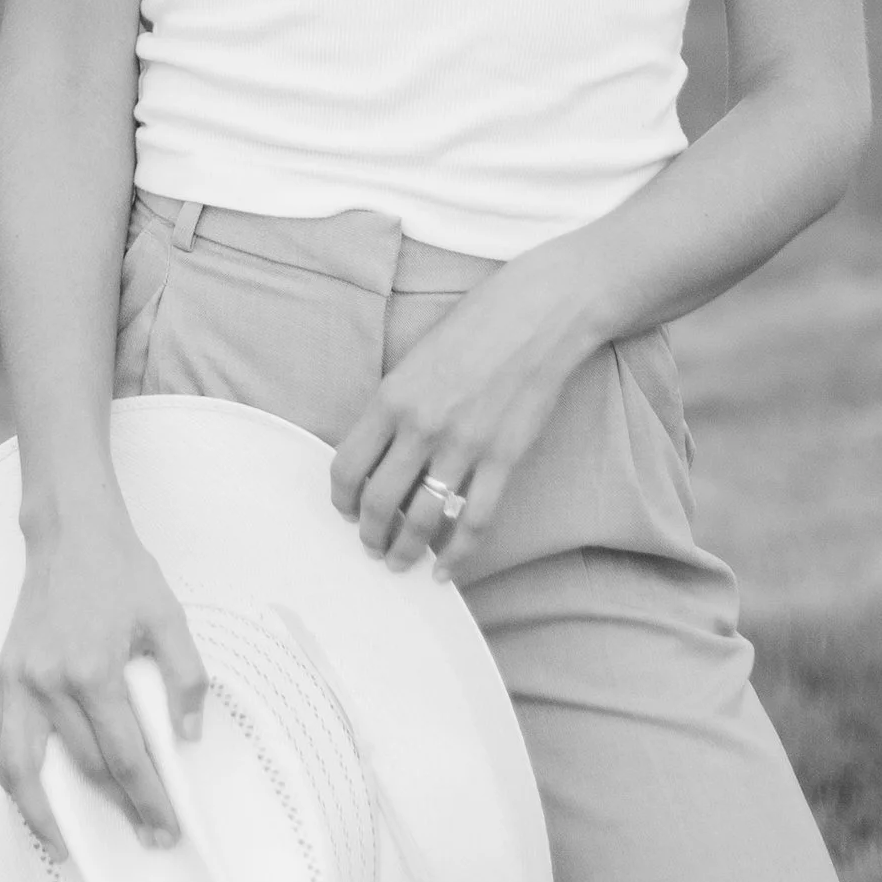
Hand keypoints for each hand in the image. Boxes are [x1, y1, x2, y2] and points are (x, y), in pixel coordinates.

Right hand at [0, 496, 208, 857]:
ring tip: (63, 846)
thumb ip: (186, 677)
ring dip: (42, 814)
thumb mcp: (169, 616)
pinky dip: (5, 777)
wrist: (71, 533)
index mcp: (94, 669)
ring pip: (23, 767)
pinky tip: (23, 799)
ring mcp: (17, 680)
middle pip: (83, 767)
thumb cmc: (122, 573)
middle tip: (142, 837)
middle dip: (116, 808)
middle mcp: (48, 681)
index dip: (149, 798)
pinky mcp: (1, 675)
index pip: (126, 755)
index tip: (166, 828)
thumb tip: (189, 737)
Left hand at [329, 254, 589, 577]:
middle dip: (370, 534)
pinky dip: (457, 554)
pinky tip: (446, 569)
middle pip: (379, 502)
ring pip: (423, 520)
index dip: (341, 500)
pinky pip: (474, 521)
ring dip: (407, 550)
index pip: (347, 466)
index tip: (346, 512)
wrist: (539, 311)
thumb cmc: (478, 324)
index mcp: (392, 396)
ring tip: (401, 561)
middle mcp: (421, 426)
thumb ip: (395, 405)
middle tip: (371, 545)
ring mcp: (465, 445)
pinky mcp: (505, 458)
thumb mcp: (417, 357)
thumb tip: (381, 455)